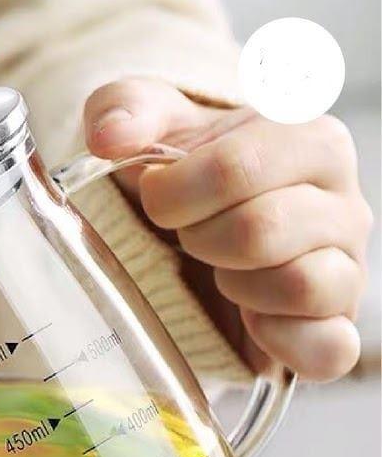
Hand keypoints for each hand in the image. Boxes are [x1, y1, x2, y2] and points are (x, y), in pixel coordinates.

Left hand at [84, 78, 372, 380]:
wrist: (200, 232)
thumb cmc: (184, 177)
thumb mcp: (151, 129)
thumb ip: (124, 109)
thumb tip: (108, 136)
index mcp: (308, 139)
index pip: (237, 168)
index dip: (174, 195)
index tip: (157, 198)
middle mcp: (342, 202)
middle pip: (260, 230)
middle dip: (198, 241)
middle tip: (187, 238)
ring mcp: (347, 268)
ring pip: (300, 285)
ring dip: (236, 286)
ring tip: (220, 273)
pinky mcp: (336, 328)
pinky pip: (329, 347)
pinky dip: (279, 339)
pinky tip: (248, 319)